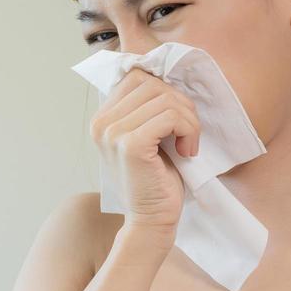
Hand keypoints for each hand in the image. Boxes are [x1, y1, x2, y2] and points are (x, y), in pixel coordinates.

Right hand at [89, 67, 200, 238]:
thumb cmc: (158, 178)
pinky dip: (189, 131)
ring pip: (166, 98)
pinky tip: (187, 151)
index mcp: (103, 117)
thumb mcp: (150, 134)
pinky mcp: (131, 145)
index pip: (138, 76)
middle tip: (189, 133)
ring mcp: (113, 133)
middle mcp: (101, 123)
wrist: (152, 219)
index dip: (167, 92)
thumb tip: (164, 70)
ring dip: (189, 120)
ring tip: (188, 143)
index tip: (176, 121)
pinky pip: (170, 117)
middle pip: (153, 83)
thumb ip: (148, 106)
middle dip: (182, 105)